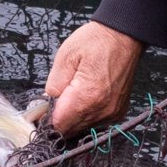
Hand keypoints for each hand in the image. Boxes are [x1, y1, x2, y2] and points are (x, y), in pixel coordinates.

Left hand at [42, 21, 141, 136]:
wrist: (124, 36)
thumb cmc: (96, 42)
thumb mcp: (66, 56)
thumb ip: (53, 85)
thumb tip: (47, 104)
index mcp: (87, 97)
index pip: (59, 125)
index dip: (46, 119)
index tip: (42, 110)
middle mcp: (102, 110)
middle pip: (70, 130)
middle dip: (59, 118)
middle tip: (56, 98)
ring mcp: (112, 113)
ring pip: (82, 128)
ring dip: (73, 117)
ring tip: (72, 94)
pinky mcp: (118, 111)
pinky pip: (95, 122)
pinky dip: (86, 115)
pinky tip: (85, 98)